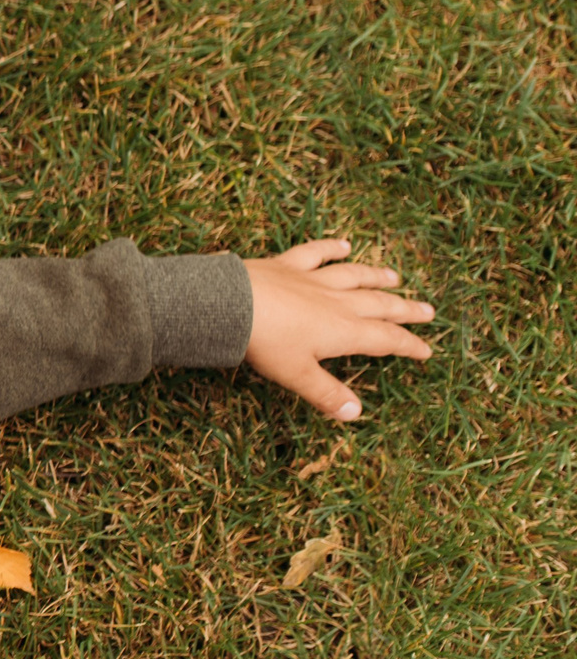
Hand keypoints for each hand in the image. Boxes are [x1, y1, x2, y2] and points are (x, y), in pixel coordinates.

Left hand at [243, 238, 434, 420]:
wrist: (231, 304)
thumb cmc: (265, 342)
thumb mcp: (297, 375)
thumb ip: (326, 394)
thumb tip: (355, 414)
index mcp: (343, 331)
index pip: (385, 339)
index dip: (408, 345)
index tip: (427, 350)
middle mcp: (335, 302)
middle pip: (378, 305)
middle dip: (405, 310)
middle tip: (428, 311)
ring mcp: (312, 280)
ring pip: (353, 276)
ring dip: (376, 277)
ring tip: (395, 277)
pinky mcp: (287, 266)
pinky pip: (314, 254)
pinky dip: (330, 248)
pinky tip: (343, 245)